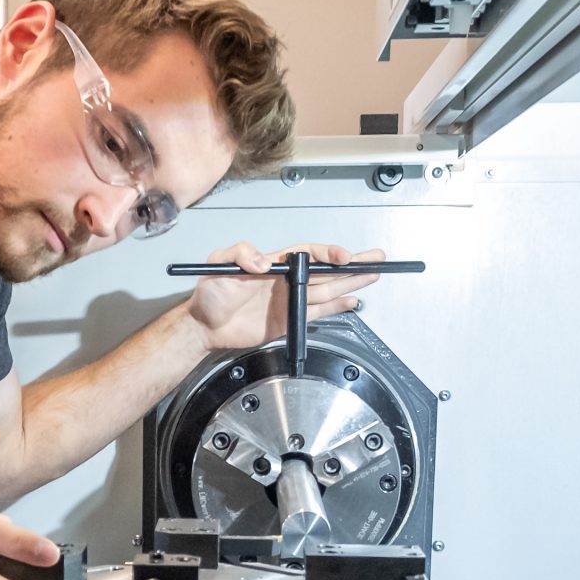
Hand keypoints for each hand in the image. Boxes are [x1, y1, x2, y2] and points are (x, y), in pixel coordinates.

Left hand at [186, 242, 385, 352]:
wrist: (203, 325)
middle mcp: (286, 280)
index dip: (327, 255)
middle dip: (352, 264)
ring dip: (351, 282)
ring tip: (373, 274)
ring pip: (328, 289)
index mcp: (274, 263)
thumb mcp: (218, 265)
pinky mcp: (290, 320)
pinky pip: (318, 311)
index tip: (342, 257)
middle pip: (326, 270)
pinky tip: (352, 300)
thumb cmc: (209, 293)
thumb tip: (263, 260)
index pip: (308, 255)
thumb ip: (239, 255)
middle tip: (376, 258)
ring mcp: (290, 300)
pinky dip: (336, 307)